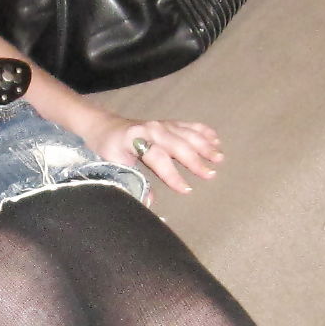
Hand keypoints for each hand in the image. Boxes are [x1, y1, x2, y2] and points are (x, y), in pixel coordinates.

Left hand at [90, 114, 222, 193]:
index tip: (186, 190)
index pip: (158, 157)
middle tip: (210, 175)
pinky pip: (189, 126)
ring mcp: (162, 124)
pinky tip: (216, 139)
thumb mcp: (114, 165)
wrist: (105, 126)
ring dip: (204, 146)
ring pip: (187, 134)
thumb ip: (132, 181)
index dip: (172, 175)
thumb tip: (149, 202)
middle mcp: (152, 129)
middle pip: (177, 144)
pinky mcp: (168, 123)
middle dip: (195, 160)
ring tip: (219, 158)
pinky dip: (203, 132)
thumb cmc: (109, 148)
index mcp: (136, 139)